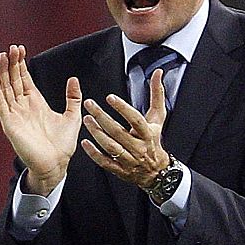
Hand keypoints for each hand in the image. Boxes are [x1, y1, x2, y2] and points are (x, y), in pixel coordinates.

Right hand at [0, 45, 80, 193]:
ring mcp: (15, 115)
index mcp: (36, 103)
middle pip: (14, 80)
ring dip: (4, 73)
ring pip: (6, 89)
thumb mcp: (72, 117)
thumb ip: (72, 98)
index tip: (19, 49)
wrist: (56, 165)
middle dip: (12, 64)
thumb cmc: (62, 145)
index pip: (24, 79)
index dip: (21, 64)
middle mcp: (23, 107)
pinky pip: (1, 104)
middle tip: (11, 48)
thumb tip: (73, 79)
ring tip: (3, 56)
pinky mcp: (10, 124)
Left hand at [80, 69, 169, 188]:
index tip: (110, 98)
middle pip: (118, 132)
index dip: (123, 108)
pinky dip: (94, 153)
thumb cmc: (154, 140)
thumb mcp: (158, 117)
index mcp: (147, 133)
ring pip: (111, 146)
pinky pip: (105, 162)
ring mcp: (129, 160)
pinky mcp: (120, 170)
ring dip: (97, 133)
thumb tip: (158, 73)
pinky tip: (85, 143)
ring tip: (87, 120)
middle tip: (89, 105)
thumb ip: (157, 94)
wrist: (156, 171)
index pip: (135, 119)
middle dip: (102, 117)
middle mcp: (138, 147)